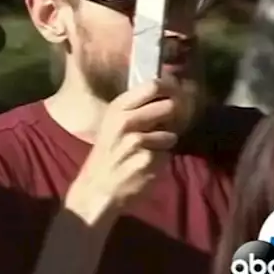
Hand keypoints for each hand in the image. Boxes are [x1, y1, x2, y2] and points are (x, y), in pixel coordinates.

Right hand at [65, 78, 179, 224]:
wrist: (97, 188)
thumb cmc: (107, 154)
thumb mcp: (112, 124)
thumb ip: (135, 108)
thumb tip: (167, 93)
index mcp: (117, 108)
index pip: (153, 85)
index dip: (170, 88)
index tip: (176, 94)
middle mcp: (126, 121)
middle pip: (168, 106)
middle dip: (173, 117)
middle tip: (166, 125)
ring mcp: (137, 141)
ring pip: (171, 134)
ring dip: (165, 143)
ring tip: (149, 150)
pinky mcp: (148, 160)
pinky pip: (167, 154)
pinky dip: (161, 159)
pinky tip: (147, 164)